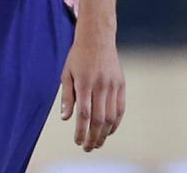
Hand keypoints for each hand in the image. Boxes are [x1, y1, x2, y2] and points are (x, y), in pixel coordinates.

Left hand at [60, 32, 124, 151]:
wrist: (97, 37)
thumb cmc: (78, 56)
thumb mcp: (67, 73)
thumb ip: (67, 96)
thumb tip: (65, 118)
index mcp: (84, 82)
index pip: (84, 114)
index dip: (81, 131)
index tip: (77, 142)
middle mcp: (100, 85)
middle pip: (99, 120)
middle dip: (93, 138)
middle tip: (87, 148)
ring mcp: (113, 85)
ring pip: (111, 118)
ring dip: (104, 134)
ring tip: (97, 143)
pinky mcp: (121, 84)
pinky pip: (120, 109)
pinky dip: (115, 123)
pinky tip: (108, 131)